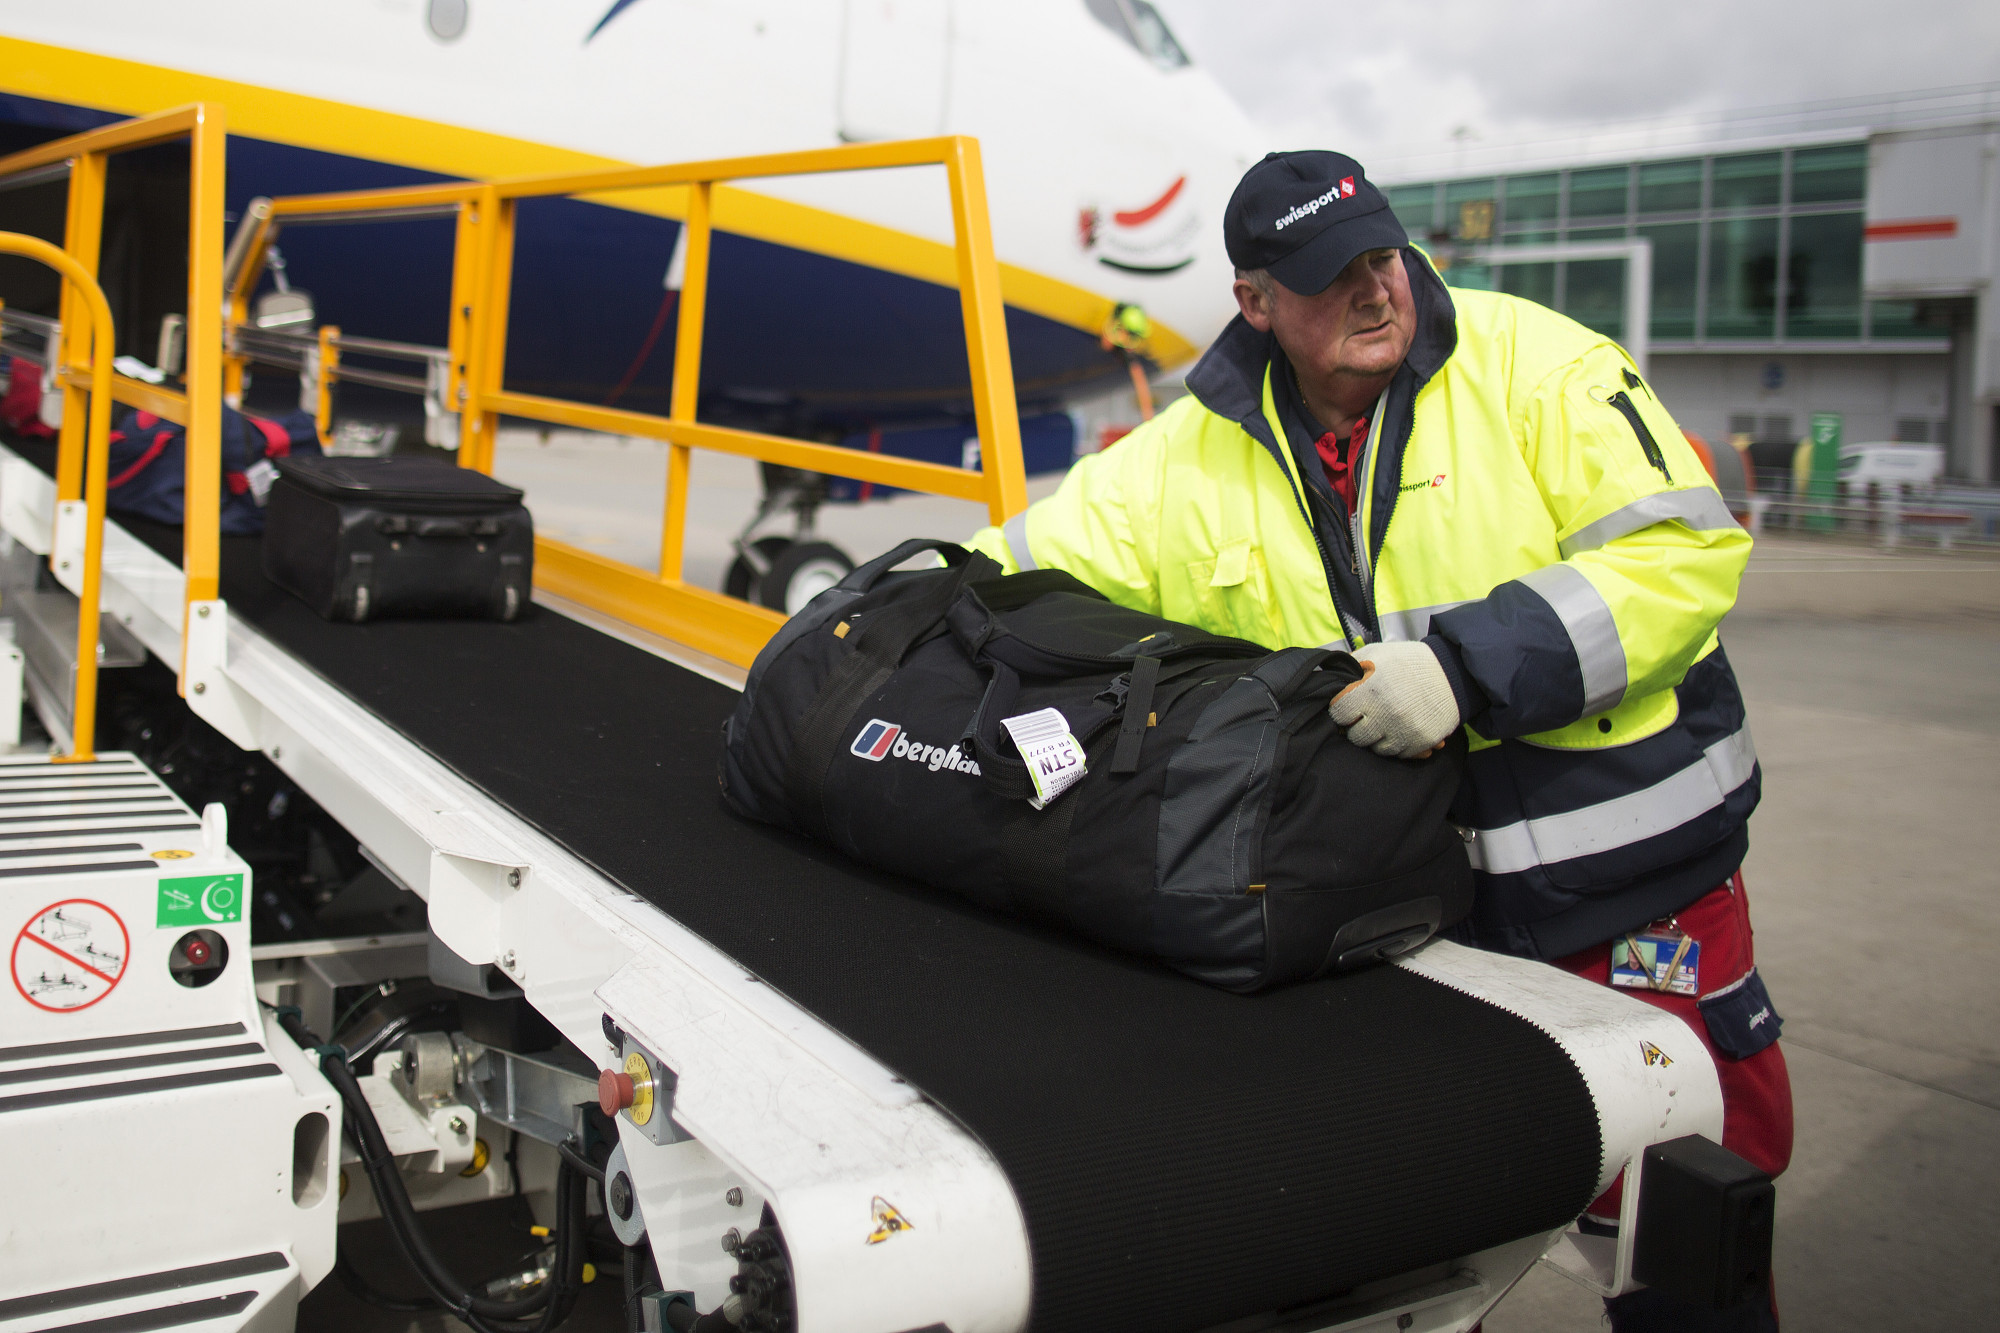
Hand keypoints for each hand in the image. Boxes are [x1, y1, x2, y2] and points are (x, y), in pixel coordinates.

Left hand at [1327, 640, 1459, 758]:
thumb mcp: (1377, 654)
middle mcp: (1385, 713)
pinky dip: (1396, 744)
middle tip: (1367, 716)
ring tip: (1385, 722)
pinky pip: (1397, 754)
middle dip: (1358, 726)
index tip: (1349, 706)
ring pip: (1375, 749)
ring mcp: (1403, 731)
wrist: (1451, 673)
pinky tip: (1399, 728)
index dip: (1342, 710)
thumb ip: (1351, 666)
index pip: (1338, 714)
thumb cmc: (1408, 662)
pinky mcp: (1420, 742)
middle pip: (1355, 736)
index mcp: (1370, 689)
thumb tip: (1330, 676)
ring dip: (1377, 738)